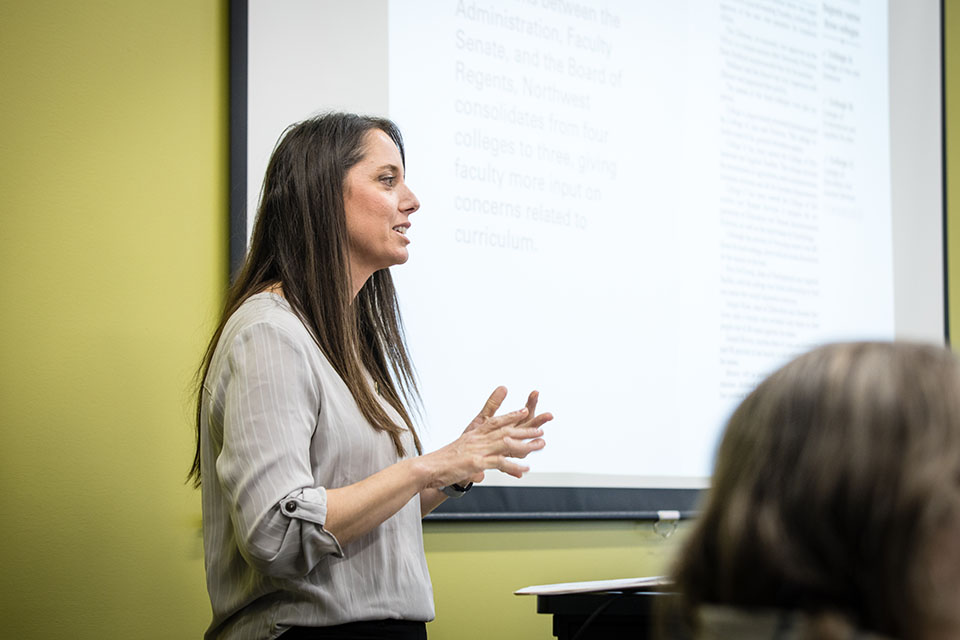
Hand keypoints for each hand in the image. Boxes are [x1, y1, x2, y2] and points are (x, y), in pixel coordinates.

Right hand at [421, 387, 551, 488]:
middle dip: (525, 428)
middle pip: (506, 431)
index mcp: (473, 435)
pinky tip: (525, 469)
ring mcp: (477, 450)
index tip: (524, 411)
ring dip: (526, 444)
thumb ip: (471, 455)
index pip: (495, 422)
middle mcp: (477, 440)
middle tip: (541, 428)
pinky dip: (514, 466)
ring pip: (507, 443)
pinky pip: (500, 462)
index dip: (511, 416)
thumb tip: (479, 469)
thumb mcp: (458, 454)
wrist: (427, 468)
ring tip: (541, 444)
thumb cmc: (440, 463)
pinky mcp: (476, 463)